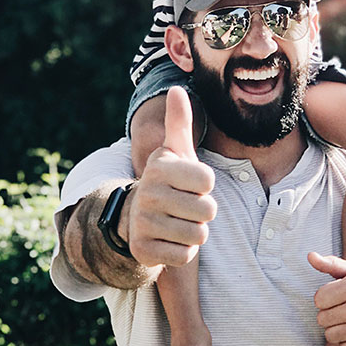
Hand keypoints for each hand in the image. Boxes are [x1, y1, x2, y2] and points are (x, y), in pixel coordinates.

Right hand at [126, 86, 216, 266]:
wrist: (138, 218)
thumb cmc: (169, 182)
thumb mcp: (175, 152)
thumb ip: (179, 123)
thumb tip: (177, 88)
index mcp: (160, 167)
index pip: (208, 181)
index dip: (205, 186)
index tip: (190, 185)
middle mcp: (148, 193)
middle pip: (208, 210)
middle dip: (203, 212)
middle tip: (185, 207)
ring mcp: (143, 223)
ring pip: (198, 235)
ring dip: (194, 232)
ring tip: (178, 222)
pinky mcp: (143, 250)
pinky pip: (185, 256)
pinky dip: (183, 251)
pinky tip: (169, 240)